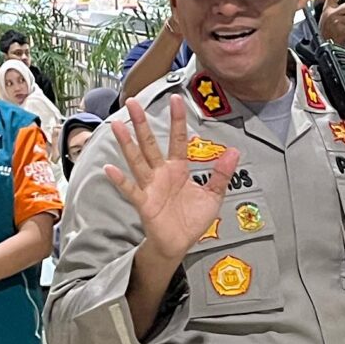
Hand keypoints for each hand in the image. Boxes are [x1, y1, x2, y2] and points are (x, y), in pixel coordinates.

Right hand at [105, 97, 238, 267]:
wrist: (179, 244)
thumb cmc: (192, 220)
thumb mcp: (213, 196)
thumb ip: (221, 174)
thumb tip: (235, 152)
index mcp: (178, 169)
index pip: (178, 139)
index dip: (177, 120)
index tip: (175, 99)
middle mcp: (161, 173)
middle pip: (150, 143)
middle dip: (142, 123)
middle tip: (132, 102)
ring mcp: (151, 187)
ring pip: (137, 160)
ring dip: (127, 143)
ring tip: (117, 124)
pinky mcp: (144, 203)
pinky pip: (131, 190)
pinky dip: (120, 180)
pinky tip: (110, 168)